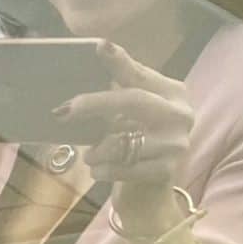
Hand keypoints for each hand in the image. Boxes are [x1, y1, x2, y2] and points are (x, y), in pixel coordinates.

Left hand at [54, 41, 194, 229]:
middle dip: (94, 104)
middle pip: (133, 100)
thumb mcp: (127, 119)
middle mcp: (180, 114)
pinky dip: (102, 170)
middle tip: (63, 111)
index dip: (119, 62)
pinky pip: (122, 167)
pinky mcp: (167, 171)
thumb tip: (82, 79)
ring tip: (92, 156)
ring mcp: (176, 143)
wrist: (148, 196)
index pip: (139, 74)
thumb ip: (116, 97)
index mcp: (172, 93)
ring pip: (122, 140)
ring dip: (96, 150)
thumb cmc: (132, 149)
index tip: (100, 46)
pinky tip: (99, 171)